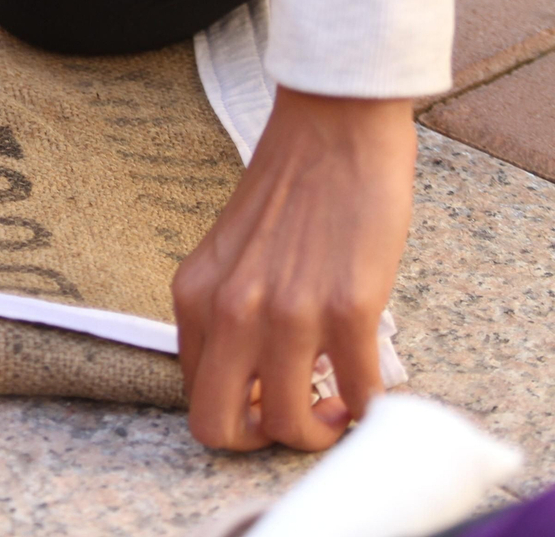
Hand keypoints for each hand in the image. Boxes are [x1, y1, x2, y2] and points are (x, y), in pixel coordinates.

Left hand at [172, 87, 415, 451]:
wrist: (332, 129)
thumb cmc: (288, 190)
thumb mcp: (229, 256)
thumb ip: (227, 313)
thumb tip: (252, 376)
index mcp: (194, 296)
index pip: (194, 394)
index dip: (235, 413)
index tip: (269, 400)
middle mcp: (230, 310)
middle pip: (220, 428)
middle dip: (262, 440)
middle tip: (299, 416)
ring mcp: (287, 312)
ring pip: (288, 426)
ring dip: (321, 431)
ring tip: (341, 404)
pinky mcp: (347, 307)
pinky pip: (358, 394)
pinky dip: (370, 406)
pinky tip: (374, 387)